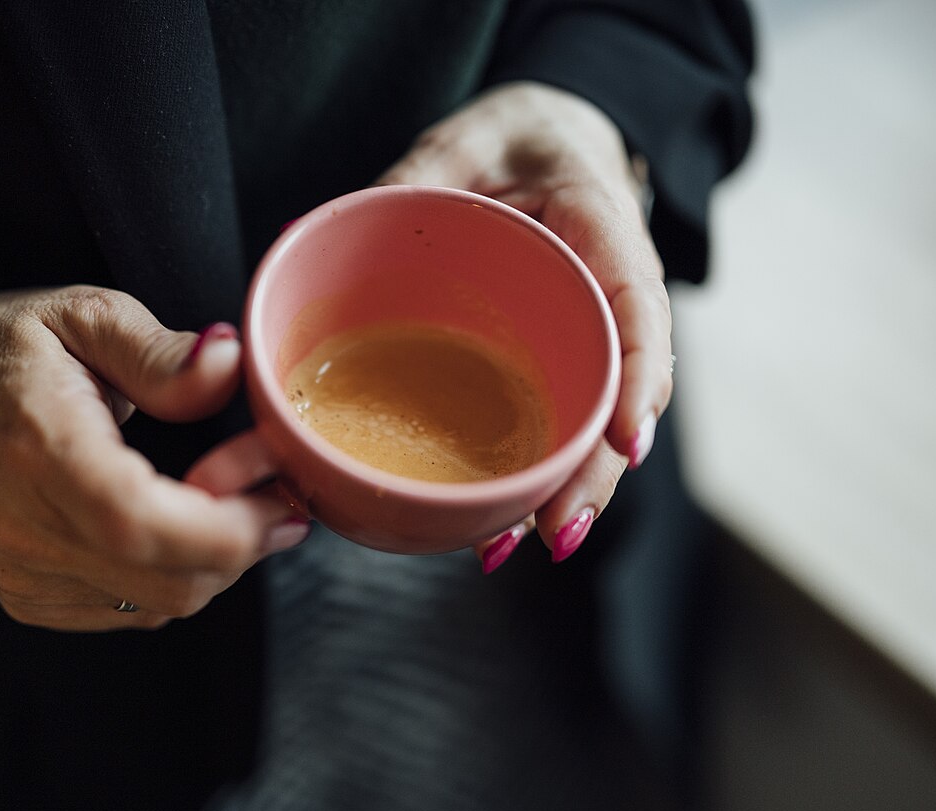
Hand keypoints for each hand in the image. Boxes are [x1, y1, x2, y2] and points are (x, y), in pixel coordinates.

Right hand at [0, 286, 308, 630]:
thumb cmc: (7, 351)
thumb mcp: (82, 315)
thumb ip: (159, 350)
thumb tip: (227, 364)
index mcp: (39, 446)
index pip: (138, 522)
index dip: (226, 528)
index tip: (280, 498)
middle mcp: (23, 526)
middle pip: (165, 580)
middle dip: (244, 546)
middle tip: (275, 493)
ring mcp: (22, 572)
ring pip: (160, 604)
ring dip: (217, 563)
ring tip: (232, 504)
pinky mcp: (28, 597)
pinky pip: (134, 611)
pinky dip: (175, 577)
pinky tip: (180, 528)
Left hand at [376, 81, 672, 567]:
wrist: (549, 145)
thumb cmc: (512, 140)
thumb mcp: (460, 144)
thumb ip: (403, 185)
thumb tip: (298, 234)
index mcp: (603, 228)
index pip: (637, 307)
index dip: (636, 380)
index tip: (623, 441)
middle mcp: (608, 295)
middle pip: (618, 393)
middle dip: (594, 470)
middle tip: (557, 533)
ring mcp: (590, 336)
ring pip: (593, 422)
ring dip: (567, 489)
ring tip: (524, 545)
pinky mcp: (561, 360)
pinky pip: (558, 416)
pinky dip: (537, 472)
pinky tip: (500, 521)